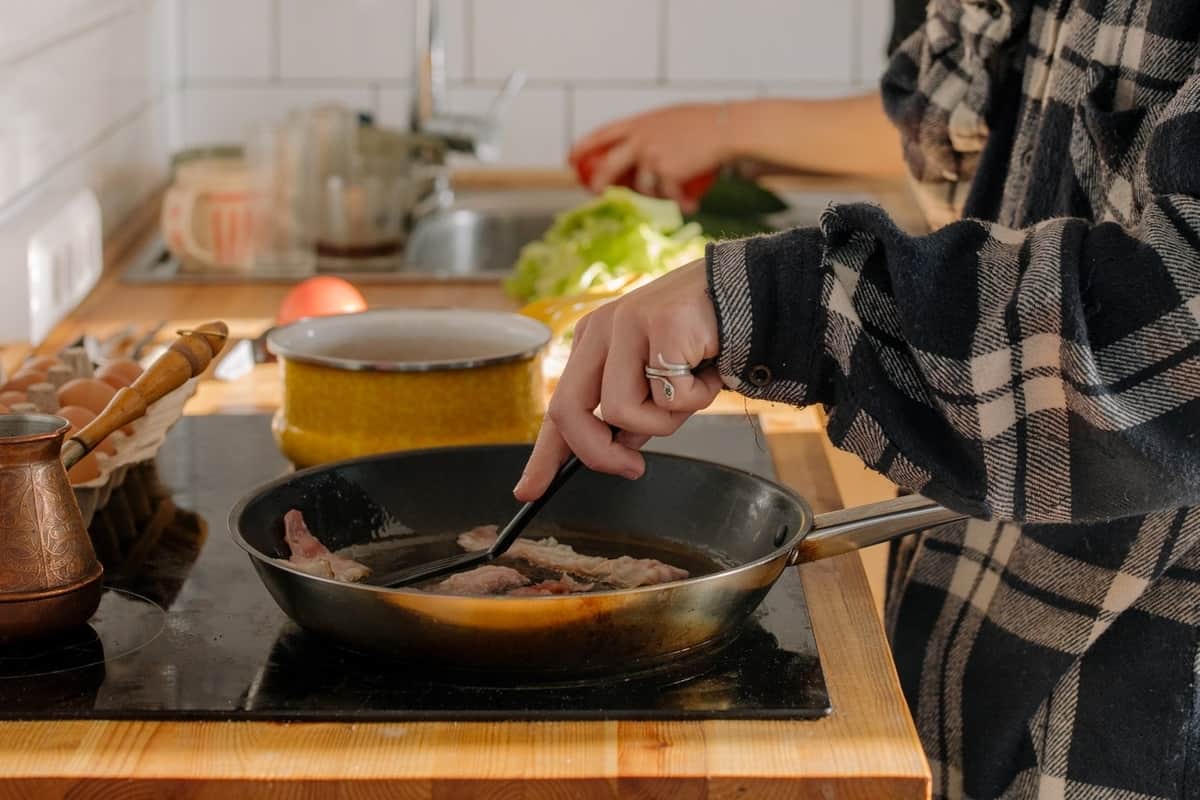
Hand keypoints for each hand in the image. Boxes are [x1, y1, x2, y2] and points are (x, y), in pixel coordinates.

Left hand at [514, 259, 723, 500]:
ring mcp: (626, 324)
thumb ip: (631, 415)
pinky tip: (710, 368)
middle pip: (569, 410)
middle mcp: (601, 330)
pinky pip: (668, 396)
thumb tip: (616, 451)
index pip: (559, 406)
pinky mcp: (658, 324)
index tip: (528, 491)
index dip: (543, 455)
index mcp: (594, 343)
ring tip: (693, 389)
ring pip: (621, 411)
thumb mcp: (656, 384)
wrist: (752, 296)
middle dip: (598, 453)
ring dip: (666, 419)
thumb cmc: (705, 341)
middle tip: (632, 467)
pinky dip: (698, 396)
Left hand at [571, 103, 728, 211]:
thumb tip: (641, 150)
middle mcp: (640, 139)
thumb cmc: (706, 124)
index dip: (583, 146)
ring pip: (643, 186)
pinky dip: (681, 202)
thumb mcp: (672, 119)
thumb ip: (653, 131)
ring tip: (677, 195)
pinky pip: (668, 195)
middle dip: (599, 181)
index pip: (602, 133)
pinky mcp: (665, 173)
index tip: (570, 158)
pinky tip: (691, 205)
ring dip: (659, 195)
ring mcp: (651, 156)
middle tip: (597, 192)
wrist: (727, 130)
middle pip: (609, 165)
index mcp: (639, 122)